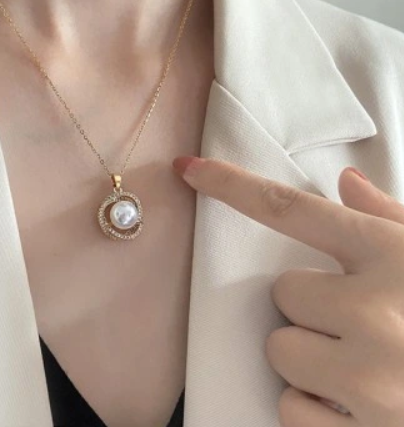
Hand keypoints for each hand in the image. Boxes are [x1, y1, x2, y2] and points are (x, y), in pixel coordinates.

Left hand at [172, 156, 403, 426]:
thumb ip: (391, 219)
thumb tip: (345, 182)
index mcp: (391, 255)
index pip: (289, 208)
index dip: (230, 184)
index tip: (188, 169)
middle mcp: (377, 309)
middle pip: (282, 292)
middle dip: (313, 309)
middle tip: (363, 324)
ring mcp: (372, 376)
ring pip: (280, 350)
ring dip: (311, 361)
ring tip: (366, 369)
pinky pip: (291, 411)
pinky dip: (317, 413)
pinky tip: (365, 410)